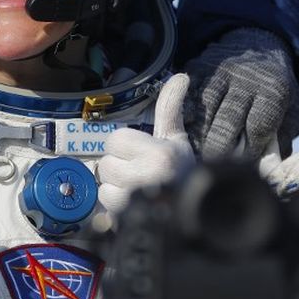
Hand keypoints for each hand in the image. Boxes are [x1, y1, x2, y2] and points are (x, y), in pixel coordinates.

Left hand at [97, 73, 193, 218]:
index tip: (141, 155)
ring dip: (116, 189)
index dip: (125, 147)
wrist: (195, 211)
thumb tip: (180, 77)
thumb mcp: (176, 139)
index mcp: (158, 154)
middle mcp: (145, 177)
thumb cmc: (182, 172)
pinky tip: (134, 205)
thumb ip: (169, 108)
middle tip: (140, 174)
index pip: (114, 141)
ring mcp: (135, 202)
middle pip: (106, 164)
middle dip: (120, 168)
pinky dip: (115, 208)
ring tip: (138, 190)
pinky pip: (105, 208)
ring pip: (104, 188)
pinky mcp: (127, 221)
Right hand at [184, 27, 298, 160]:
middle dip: (219, 149)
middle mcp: (246, 79)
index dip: (249, 152)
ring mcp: (219, 71)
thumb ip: (282, 138)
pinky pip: (187, 95)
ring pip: (204, 109)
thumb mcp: (290, 110)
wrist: (259, 44)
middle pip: (228, 120)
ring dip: (199, 135)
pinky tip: (187, 132)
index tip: (242, 166)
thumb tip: (270, 168)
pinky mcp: (199, 66)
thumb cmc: (274, 89)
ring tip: (197, 153)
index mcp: (273, 90)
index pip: (258, 127)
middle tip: (214, 166)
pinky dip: (186, 116)